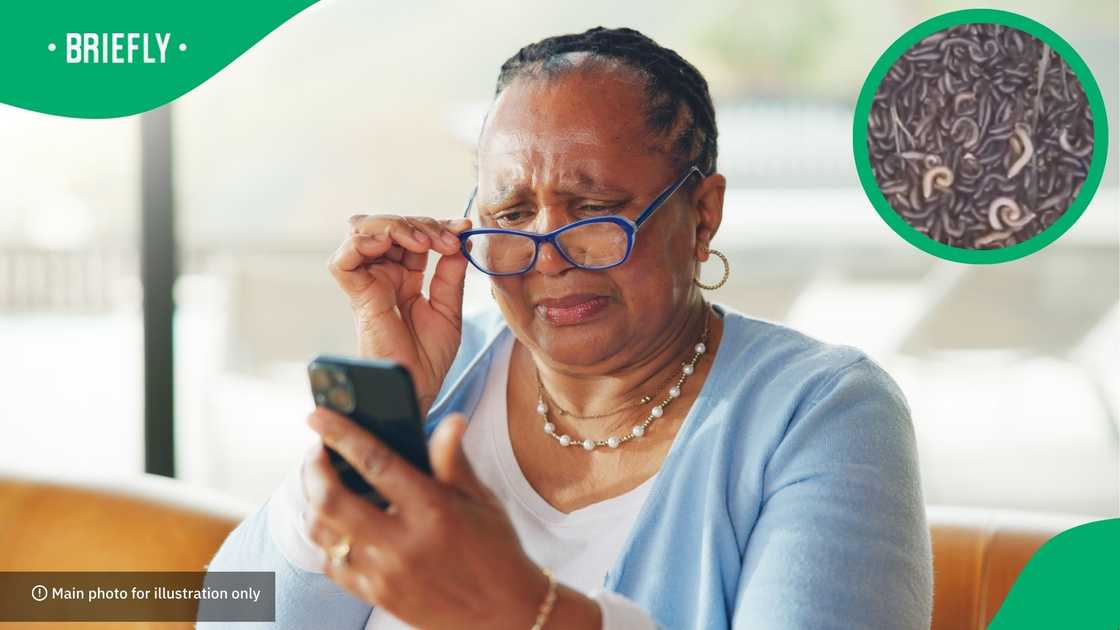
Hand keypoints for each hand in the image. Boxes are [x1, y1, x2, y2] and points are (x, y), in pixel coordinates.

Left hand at [301, 408, 547, 629]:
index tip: (318, 416)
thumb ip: (454, 461)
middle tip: (316, 452)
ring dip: (312, 502)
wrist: (505, 612)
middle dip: (313, 469)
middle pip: (331, 500)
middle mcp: (403, 543)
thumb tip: (450, 420)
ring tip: (321, 484)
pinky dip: (324, 540)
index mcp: (432, 510)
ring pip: (323, 533)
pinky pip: (331, 565)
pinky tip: (334, 524)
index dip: (340, 435)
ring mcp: (385, 574)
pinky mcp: (377, 596)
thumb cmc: (496, 550)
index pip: (375, 462)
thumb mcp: (482, 500)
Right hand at [329, 214, 472, 417]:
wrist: (417, 387)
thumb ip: (451, 275)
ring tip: (427, 241)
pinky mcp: (355, 294)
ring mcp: (367, 283)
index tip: (463, 227)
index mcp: (404, 278)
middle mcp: (382, 275)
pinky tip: (399, 244)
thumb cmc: (429, 358)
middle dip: (421, 223)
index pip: (413, 235)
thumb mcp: (449, 309)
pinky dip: (368, 240)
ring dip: (398, 225)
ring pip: (364, 230)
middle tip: (449, 238)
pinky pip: (344, 256)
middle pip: (389, 225)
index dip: (437, 226)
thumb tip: (460, 242)